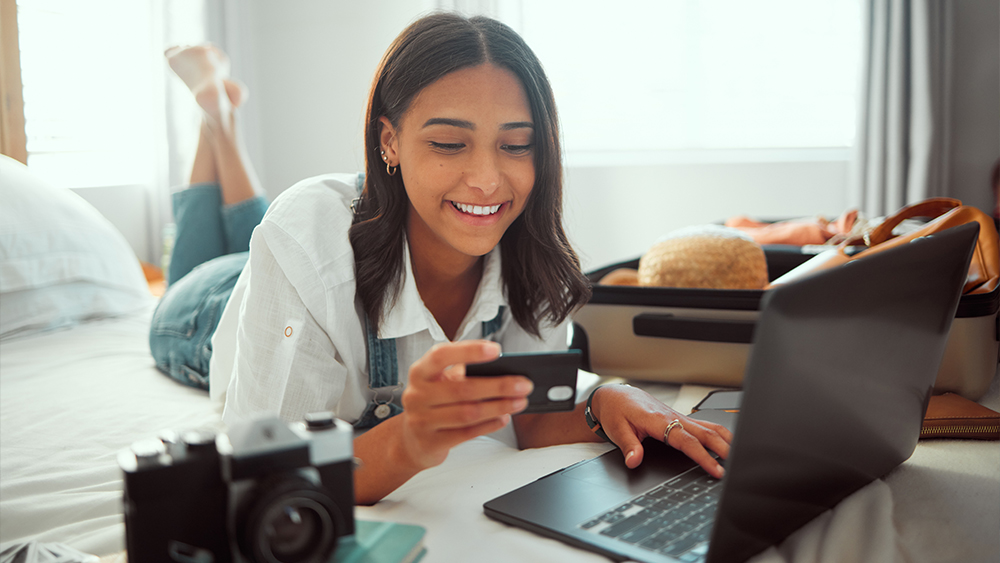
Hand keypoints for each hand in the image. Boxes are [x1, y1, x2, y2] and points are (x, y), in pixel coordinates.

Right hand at [399, 340, 532, 468]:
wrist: (411, 440)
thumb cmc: (433, 403)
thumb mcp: (441, 382)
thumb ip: (464, 373)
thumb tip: (502, 368)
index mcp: (420, 372)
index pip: (441, 355)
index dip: (469, 351)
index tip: (497, 350)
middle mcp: (417, 395)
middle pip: (462, 388)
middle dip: (498, 386)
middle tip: (523, 384)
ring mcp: (421, 421)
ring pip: (468, 413)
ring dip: (499, 407)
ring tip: (519, 402)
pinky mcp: (431, 443)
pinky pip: (466, 433)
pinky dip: (489, 425)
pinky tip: (504, 418)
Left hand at [591, 385, 731, 477]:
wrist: (617, 396)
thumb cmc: (617, 411)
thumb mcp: (618, 430)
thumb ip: (629, 446)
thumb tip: (634, 461)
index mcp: (659, 421)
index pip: (687, 441)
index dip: (704, 457)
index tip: (716, 470)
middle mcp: (673, 417)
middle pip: (705, 433)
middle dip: (724, 449)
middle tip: (737, 466)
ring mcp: (678, 417)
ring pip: (708, 427)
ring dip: (725, 439)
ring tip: (738, 455)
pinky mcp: (679, 419)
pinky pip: (703, 425)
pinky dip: (718, 434)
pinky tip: (726, 443)